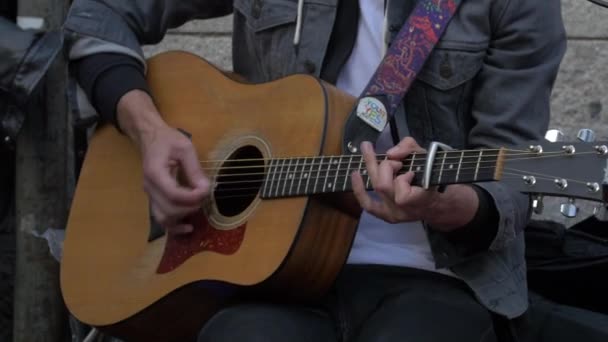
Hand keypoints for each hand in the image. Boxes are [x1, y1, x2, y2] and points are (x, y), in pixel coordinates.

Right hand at [117, 90, 209, 234]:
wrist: (150, 138)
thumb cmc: (168, 140)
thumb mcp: (185, 148)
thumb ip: (194, 169)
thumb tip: (206, 188)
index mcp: (155, 173)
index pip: (173, 194)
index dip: (192, 197)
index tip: (206, 190)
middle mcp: (149, 188)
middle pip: (169, 209)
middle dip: (191, 207)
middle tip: (204, 197)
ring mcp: (150, 195)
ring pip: (163, 218)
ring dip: (183, 218)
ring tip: (198, 209)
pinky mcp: (154, 199)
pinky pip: (161, 218)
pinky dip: (174, 226)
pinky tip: (188, 227)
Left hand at [351, 137, 437, 222]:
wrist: (439, 203)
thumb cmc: (433, 177)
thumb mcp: (427, 155)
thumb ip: (409, 148)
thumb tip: (391, 153)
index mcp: (420, 200)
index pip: (402, 191)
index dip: (403, 177)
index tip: (411, 172)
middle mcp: (404, 210)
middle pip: (382, 186)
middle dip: (386, 166)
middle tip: (397, 162)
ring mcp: (394, 214)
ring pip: (375, 188)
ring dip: (374, 168)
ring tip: (368, 150)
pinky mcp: (386, 215)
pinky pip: (368, 204)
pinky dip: (360, 189)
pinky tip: (355, 175)